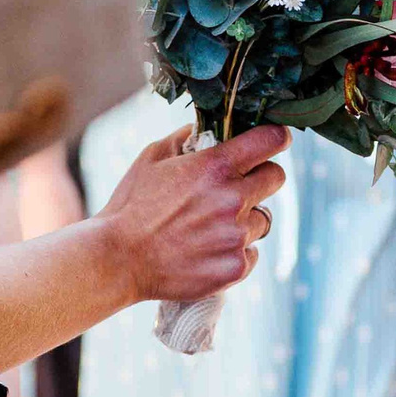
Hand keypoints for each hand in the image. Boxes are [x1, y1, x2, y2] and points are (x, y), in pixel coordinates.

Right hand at [92, 125, 286, 304]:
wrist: (119, 259)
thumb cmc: (131, 205)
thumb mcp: (152, 157)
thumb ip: (185, 138)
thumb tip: (207, 129)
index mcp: (215, 167)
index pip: (270, 141)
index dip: (275, 138)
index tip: (274, 140)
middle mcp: (233, 199)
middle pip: (275, 178)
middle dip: (260, 177)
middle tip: (238, 186)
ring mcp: (236, 236)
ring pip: (262, 220)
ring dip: (244, 220)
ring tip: (210, 227)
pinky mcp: (236, 267)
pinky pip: (251, 253)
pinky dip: (235, 251)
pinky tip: (208, 251)